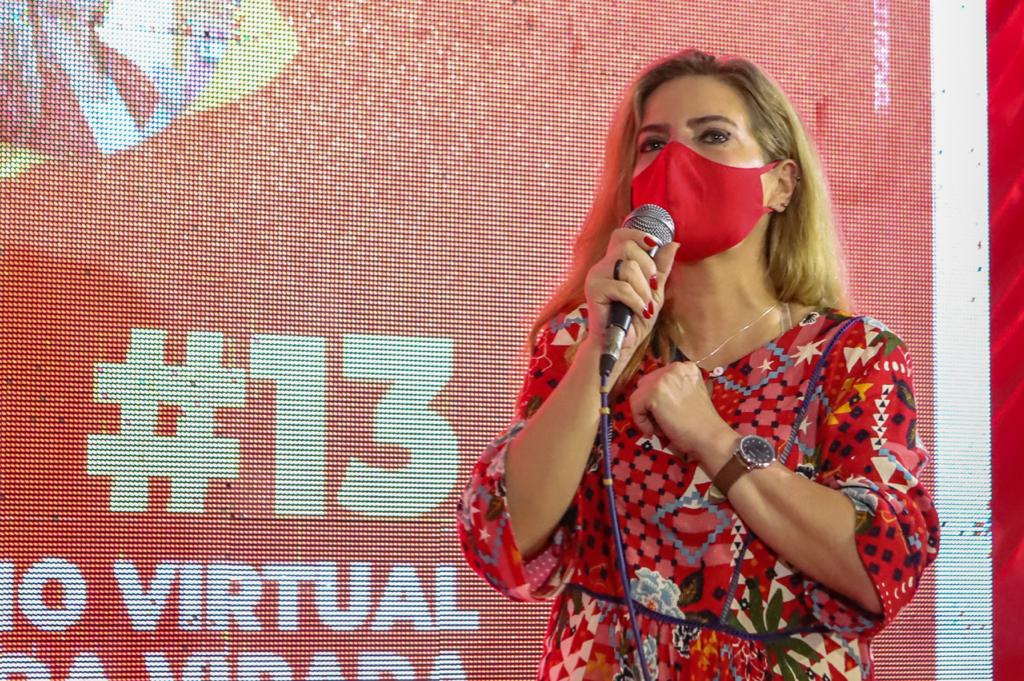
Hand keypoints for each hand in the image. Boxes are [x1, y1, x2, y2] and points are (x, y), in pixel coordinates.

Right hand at [581, 230, 678, 380]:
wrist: (620, 344)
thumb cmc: (634, 319)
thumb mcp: (654, 291)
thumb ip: (660, 269)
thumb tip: (674, 244)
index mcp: (615, 262)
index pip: (622, 235)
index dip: (639, 235)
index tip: (653, 246)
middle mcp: (603, 265)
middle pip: (627, 247)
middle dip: (647, 267)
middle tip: (651, 288)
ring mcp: (596, 276)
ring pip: (626, 267)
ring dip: (643, 289)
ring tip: (644, 306)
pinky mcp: (594, 290)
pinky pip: (622, 287)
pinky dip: (636, 301)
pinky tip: (640, 312)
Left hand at [628, 361, 735, 470]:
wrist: (710, 437)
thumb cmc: (701, 422)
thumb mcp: (689, 394)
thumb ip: (673, 389)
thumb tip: (649, 396)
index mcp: (685, 367)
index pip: (657, 379)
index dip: (656, 399)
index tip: (665, 414)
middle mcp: (674, 368)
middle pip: (645, 385)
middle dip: (649, 405)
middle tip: (662, 422)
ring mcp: (664, 379)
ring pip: (638, 396)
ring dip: (645, 414)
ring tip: (660, 427)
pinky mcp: (654, 393)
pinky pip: (635, 407)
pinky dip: (641, 422)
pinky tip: (654, 431)